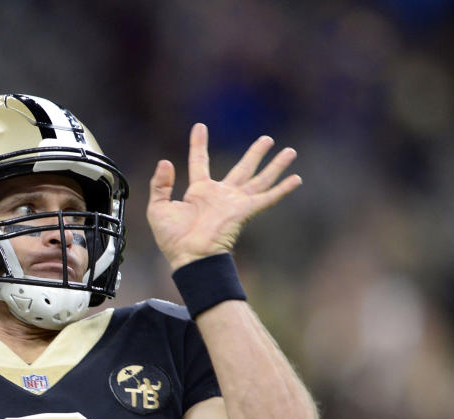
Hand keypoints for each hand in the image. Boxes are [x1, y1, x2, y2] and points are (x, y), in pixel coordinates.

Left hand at [146, 123, 300, 270]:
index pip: (199, 162)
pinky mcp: (245, 211)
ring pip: (260, 178)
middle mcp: (220, 195)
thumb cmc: (173, 239)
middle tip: (267, 139)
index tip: (199, 126)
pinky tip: (297, 179)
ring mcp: (235, 202)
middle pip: (243, 168)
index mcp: (199, 192)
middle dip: (255, 154)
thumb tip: (165, 162)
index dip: (199, 144)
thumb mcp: (157, 208)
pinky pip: (267, 198)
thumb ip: (160, 185)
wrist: (189, 256)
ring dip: (275, 165)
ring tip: (290, 151)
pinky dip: (282, 189)